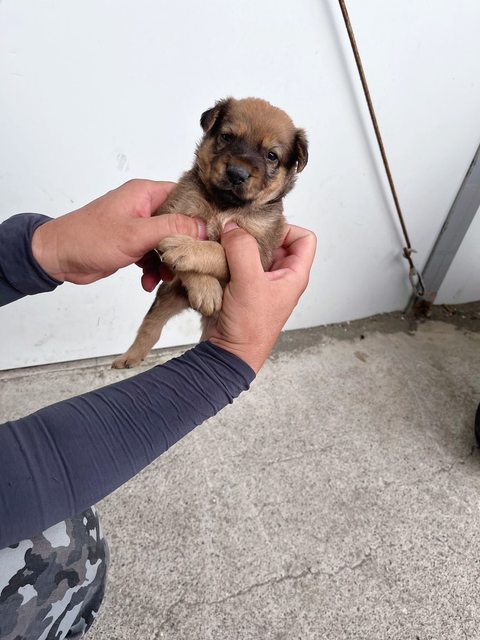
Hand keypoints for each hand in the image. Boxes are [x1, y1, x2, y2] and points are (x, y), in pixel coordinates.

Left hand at [31, 179, 205, 290]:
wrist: (58, 257)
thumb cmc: (88, 238)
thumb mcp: (136, 234)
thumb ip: (171, 228)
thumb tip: (202, 227)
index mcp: (145, 193)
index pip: (185, 196)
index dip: (200, 214)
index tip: (211, 235)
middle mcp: (143, 206)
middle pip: (179, 223)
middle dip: (184, 245)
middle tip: (189, 262)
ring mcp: (138, 226)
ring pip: (167, 243)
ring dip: (168, 262)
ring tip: (164, 276)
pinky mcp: (132, 244)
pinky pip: (153, 255)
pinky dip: (153, 269)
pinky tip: (147, 281)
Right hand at [207, 222, 315, 372]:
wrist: (229, 354)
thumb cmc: (249, 329)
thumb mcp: (249, 283)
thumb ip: (242, 250)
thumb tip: (234, 227)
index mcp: (294, 275)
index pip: (304, 238)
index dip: (287, 228)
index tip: (262, 227)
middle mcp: (279, 277)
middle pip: (274, 242)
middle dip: (254, 234)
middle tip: (236, 232)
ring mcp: (260, 283)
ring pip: (252, 252)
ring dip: (236, 247)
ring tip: (222, 245)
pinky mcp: (240, 289)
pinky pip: (235, 265)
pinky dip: (225, 259)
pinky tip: (214, 259)